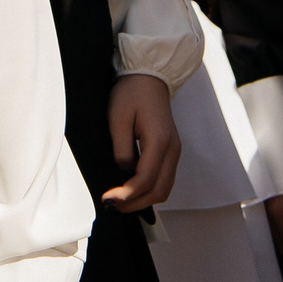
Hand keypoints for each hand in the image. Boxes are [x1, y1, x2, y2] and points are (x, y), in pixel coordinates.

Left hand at [100, 71, 179, 213]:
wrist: (149, 76)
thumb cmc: (132, 91)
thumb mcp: (118, 117)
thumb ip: (121, 148)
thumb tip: (124, 170)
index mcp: (159, 141)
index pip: (145, 180)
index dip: (126, 195)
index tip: (108, 200)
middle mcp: (172, 149)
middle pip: (159, 191)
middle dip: (136, 204)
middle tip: (112, 205)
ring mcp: (174, 151)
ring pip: (164, 188)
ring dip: (143, 200)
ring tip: (120, 201)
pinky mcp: (170, 150)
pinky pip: (164, 179)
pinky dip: (149, 190)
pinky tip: (132, 189)